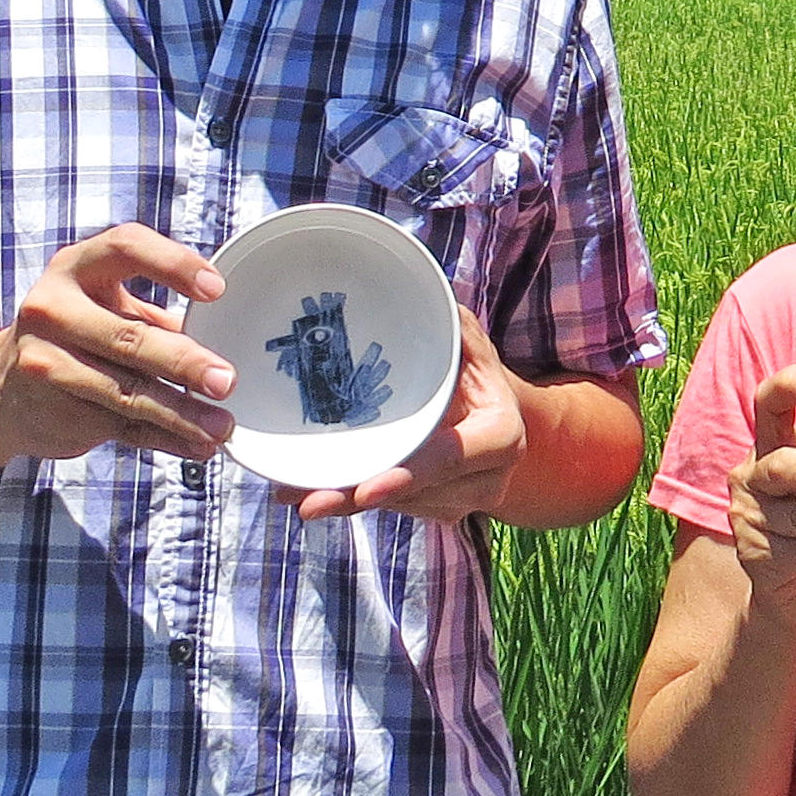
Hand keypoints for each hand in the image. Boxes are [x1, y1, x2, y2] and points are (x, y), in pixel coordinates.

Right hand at [0, 223, 237, 465]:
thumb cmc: (74, 331)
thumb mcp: (103, 304)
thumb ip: (155, 314)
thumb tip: (230, 333)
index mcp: (75, 268)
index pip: (126, 248)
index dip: (173, 264)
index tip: (217, 289)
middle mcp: (53, 310)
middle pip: (127, 337)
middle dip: (183, 362)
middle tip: (226, 380)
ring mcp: (48, 364)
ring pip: (126, 392)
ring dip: (181, 413)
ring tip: (222, 426)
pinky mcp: (57, 412)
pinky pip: (122, 427)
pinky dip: (167, 439)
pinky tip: (200, 446)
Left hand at [288, 304, 516, 521]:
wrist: (495, 414)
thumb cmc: (474, 369)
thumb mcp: (467, 339)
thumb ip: (445, 320)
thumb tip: (408, 283)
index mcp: (501, 435)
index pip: (453, 459)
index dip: (410, 475)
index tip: (367, 488)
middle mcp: (487, 479)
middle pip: (416, 493)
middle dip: (359, 498)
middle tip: (310, 501)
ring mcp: (462, 502)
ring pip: (398, 508)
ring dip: (346, 502)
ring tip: (295, 494)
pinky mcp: (437, 511)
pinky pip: (392, 510)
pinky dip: (350, 500)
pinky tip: (304, 494)